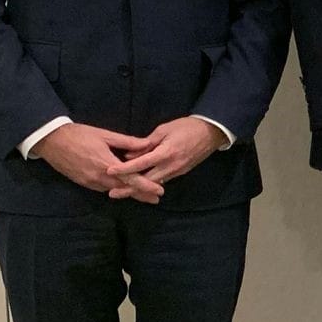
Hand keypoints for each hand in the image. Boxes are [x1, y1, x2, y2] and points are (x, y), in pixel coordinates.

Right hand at [29, 122, 149, 195]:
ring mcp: (90, 182)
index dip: (146, 186)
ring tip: (144, 194)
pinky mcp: (84, 183)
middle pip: (125, 189)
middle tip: (156, 198)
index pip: (131, 179)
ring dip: (128, 192)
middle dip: (141, 194)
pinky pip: (103, 188)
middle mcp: (99, 177)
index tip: (160, 191)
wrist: (52, 141)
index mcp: (107, 164)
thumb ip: (127, 142)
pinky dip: (115, 188)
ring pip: (114, 190)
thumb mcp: (105, 135)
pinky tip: (122, 187)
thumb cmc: (80, 135)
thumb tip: (147, 144)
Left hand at [104, 116, 228, 202]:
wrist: (211, 133)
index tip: (109, 171)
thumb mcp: (164, 129)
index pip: (141, 164)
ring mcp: (176, 171)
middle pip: (146, 181)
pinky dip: (150, 184)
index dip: (124, 168)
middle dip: (129, 188)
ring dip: (139, 189)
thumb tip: (130, 155)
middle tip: (112, 193)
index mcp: (165, 153)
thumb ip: (147, 143)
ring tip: (123, 192)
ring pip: (154, 183)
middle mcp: (170, 166)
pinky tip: (140, 186)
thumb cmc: (186, 127)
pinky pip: (162, 180)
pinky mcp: (180, 173)